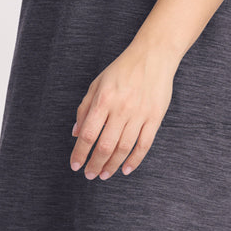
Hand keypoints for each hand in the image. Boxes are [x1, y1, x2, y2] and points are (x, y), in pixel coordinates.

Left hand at [69, 40, 177, 180]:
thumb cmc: (123, 69)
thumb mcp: (98, 83)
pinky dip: (135, 160)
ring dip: (112, 165)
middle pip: (105, 145)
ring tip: (104, 174)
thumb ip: (85, 108)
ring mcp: (140, 114)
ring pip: (124, 148)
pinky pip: (144, 144)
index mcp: (104, 99)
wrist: (153, 55)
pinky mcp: (155, 117)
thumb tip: (76, 133)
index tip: (75, 165)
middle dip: (95, 164)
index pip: (88, 134)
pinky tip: (126, 168)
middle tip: (90, 175)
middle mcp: (121, 108)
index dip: (80, 153)